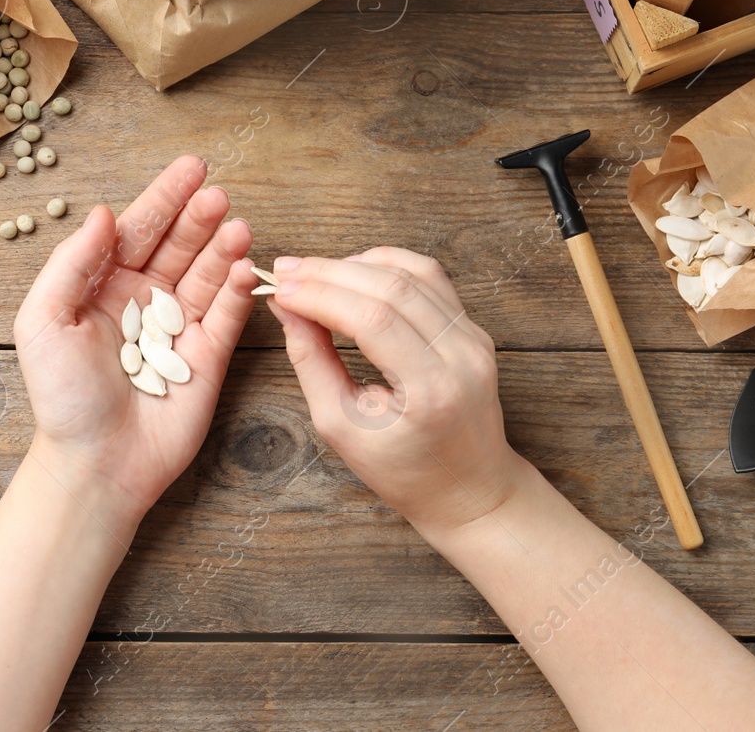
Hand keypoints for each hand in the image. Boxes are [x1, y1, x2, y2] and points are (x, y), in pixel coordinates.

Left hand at [14, 156, 255, 520]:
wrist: (94, 462)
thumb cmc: (62, 398)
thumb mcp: (43, 320)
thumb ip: (72, 263)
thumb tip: (103, 213)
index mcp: (103, 285)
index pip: (139, 230)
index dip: (164, 198)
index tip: (192, 168)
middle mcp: (144, 300)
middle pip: (179, 245)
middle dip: (199, 217)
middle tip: (217, 195)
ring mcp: (179, 327)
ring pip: (207, 274)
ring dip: (223, 247)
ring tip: (236, 225)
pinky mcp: (209, 357)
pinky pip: (227, 315)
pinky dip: (239, 289)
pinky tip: (244, 265)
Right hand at [267, 247, 523, 535]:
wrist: (468, 490)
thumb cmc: (403, 470)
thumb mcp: (341, 427)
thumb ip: (312, 362)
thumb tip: (287, 308)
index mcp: (431, 390)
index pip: (371, 319)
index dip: (320, 295)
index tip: (280, 287)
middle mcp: (461, 356)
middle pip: (391, 287)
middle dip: (329, 272)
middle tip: (285, 271)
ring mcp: (474, 339)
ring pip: (413, 272)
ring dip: (355, 263)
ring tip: (313, 271)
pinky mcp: (474, 330)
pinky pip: (430, 278)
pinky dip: (388, 265)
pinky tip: (354, 270)